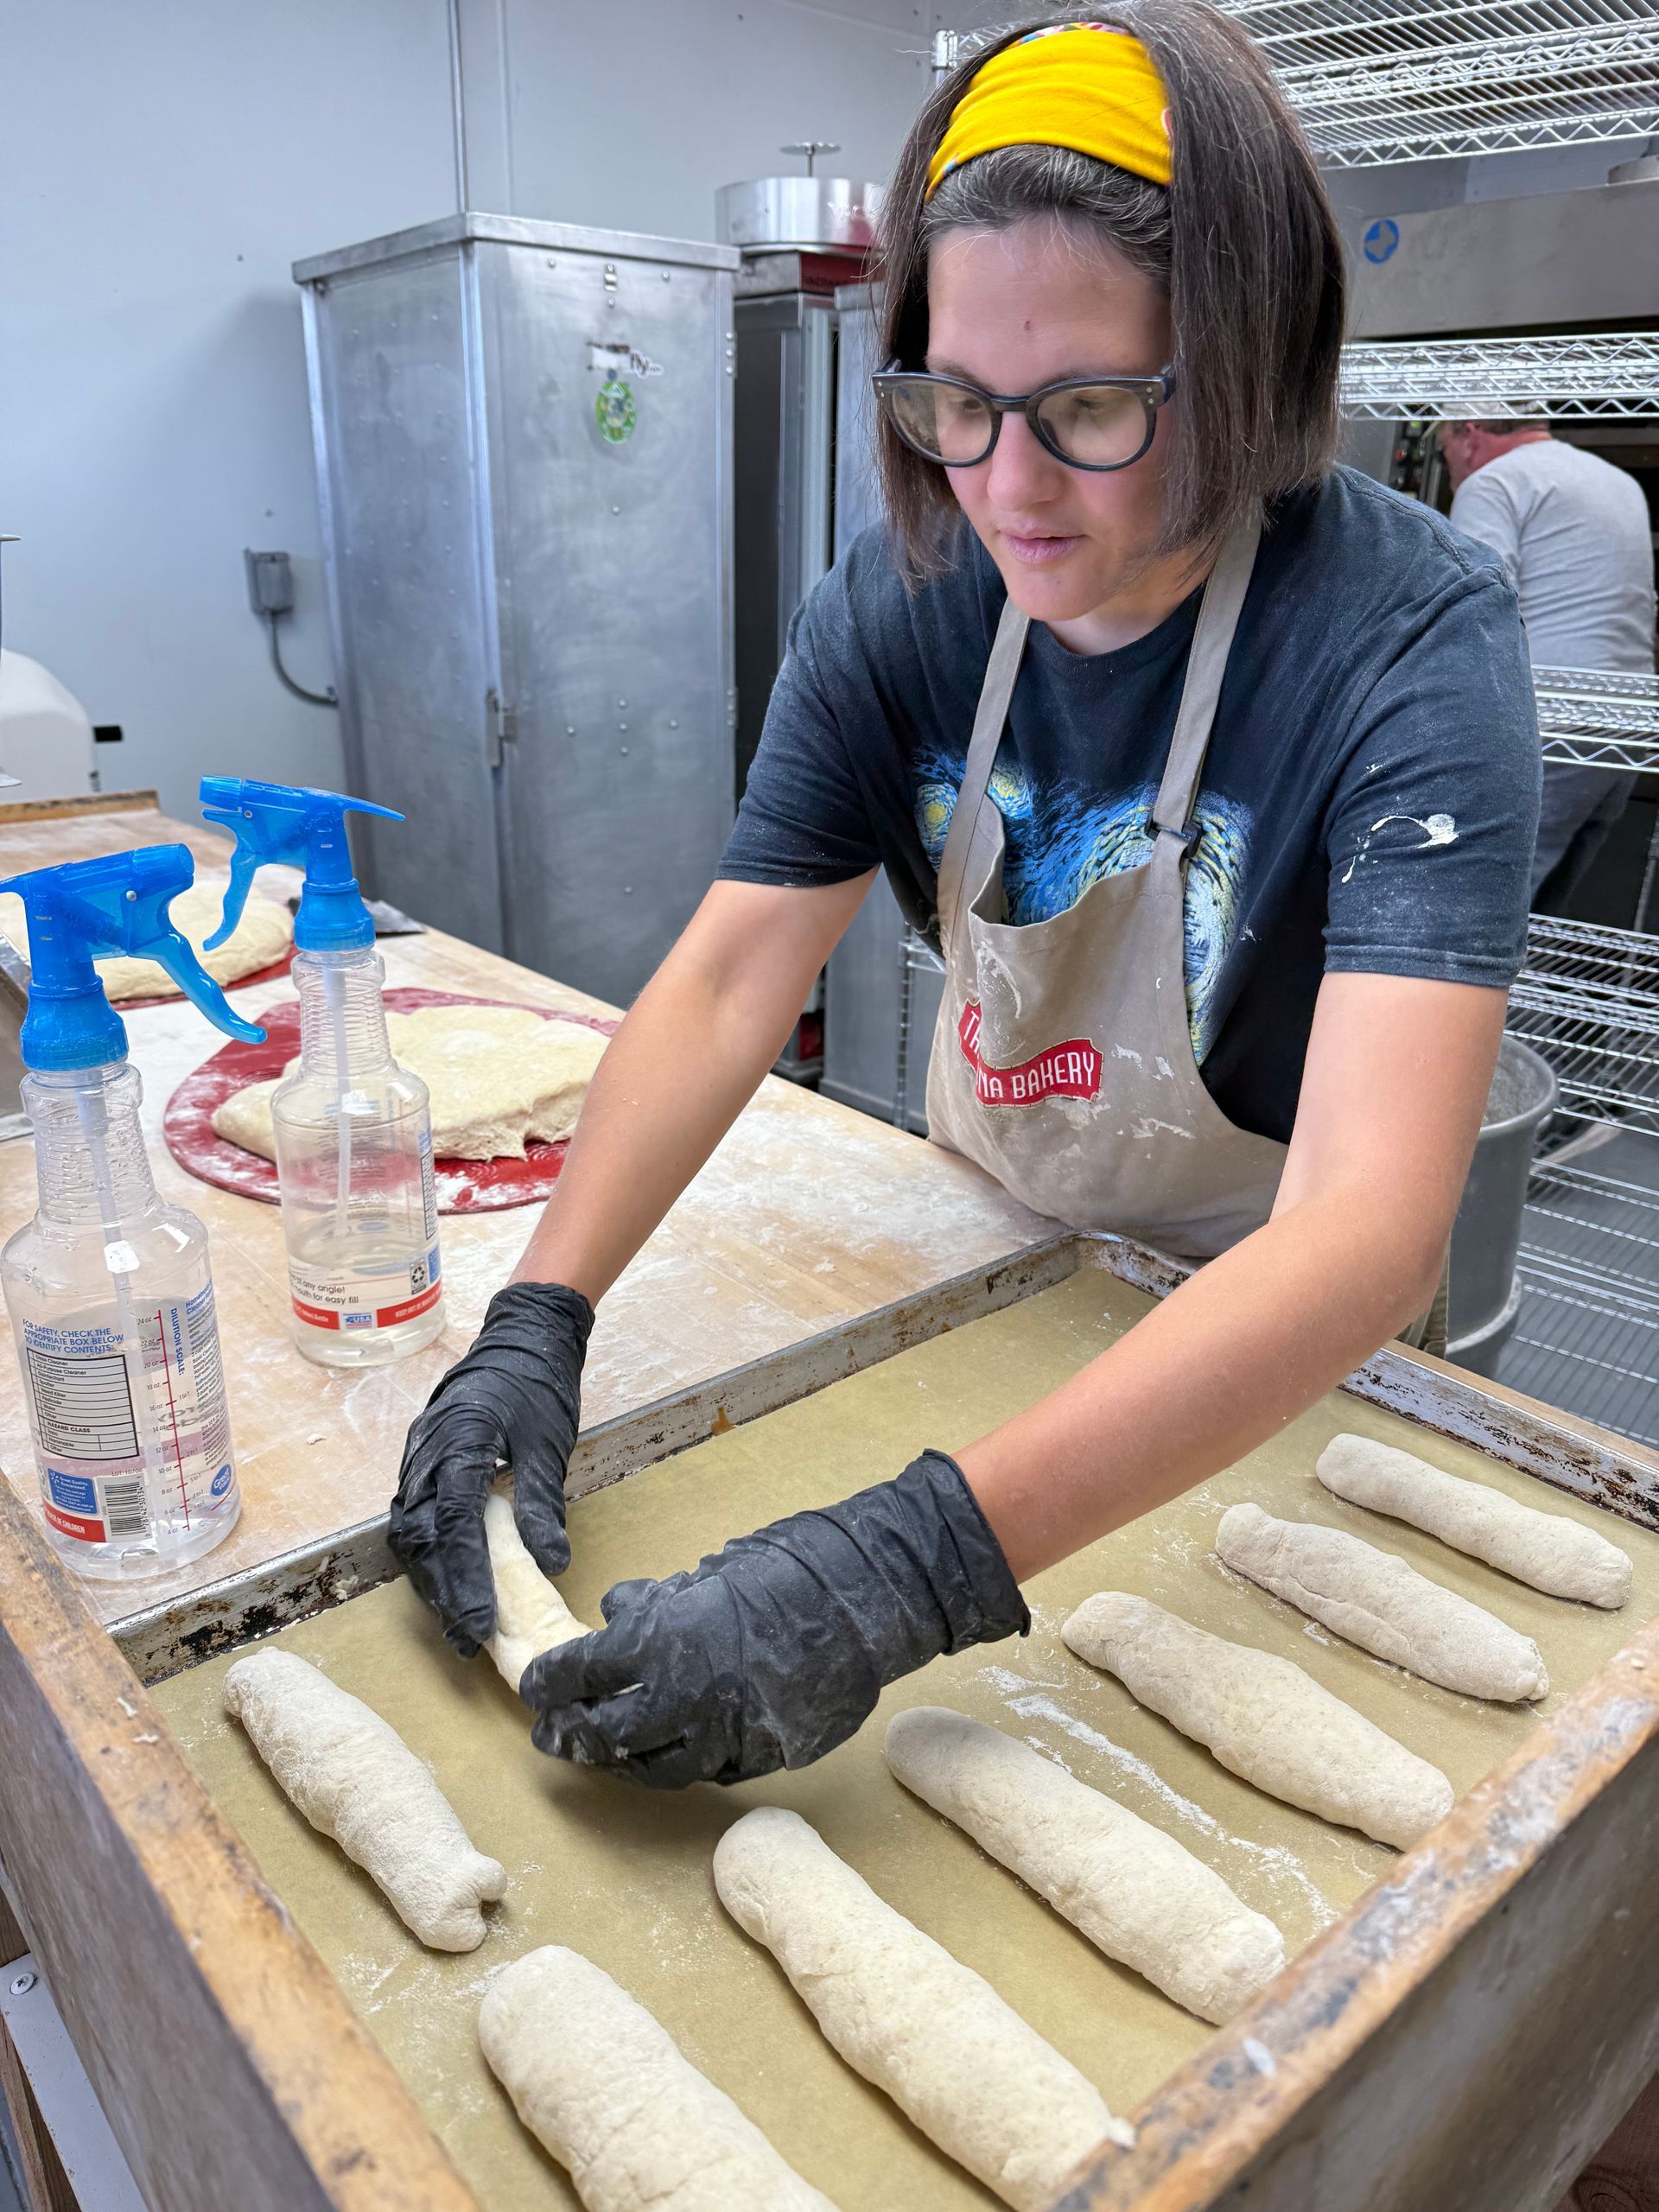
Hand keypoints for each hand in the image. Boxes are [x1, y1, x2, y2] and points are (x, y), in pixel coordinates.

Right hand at [389, 1281, 591, 1656]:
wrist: (521, 1337)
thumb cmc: (539, 1386)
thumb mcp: (548, 1444)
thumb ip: (543, 1503)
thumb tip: (552, 1564)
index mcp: (459, 1443)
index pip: (455, 1526)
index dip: (465, 1581)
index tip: (480, 1624)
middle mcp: (426, 1453)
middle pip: (423, 1538)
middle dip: (443, 1592)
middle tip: (469, 1639)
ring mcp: (417, 1456)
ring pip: (411, 1532)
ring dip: (431, 1578)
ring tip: (458, 1621)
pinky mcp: (420, 1460)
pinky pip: (412, 1516)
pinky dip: (428, 1553)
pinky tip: (448, 1579)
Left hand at [519, 1449, 1027, 1787]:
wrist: (861, 1602)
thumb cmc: (782, 1574)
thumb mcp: (705, 1576)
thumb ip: (654, 1603)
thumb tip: (615, 1610)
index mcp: (660, 1643)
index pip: (578, 1674)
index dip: (548, 1684)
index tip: (535, 1686)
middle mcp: (683, 1698)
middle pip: (604, 1736)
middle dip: (570, 1736)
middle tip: (551, 1735)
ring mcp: (723, 1736)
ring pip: (654, 1770)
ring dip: (622, 1764)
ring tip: (606, 1756)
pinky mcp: (760, 1758)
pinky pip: (710, 1772)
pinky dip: (684, 1764)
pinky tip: (673, 1753)